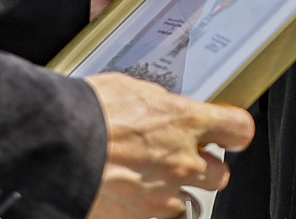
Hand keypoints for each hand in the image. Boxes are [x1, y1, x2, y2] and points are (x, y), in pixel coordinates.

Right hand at [85, 74, 253, 218]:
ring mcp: (163, 195)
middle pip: (220, 173)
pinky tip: (130, 195)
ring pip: (188, 201)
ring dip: (173, 191)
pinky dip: (147, 210)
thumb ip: (158, 104)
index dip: (234, 131)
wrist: (57, 147)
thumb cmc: (87, 113)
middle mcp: (181, 161)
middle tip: (182, 158)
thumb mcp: (130, 90)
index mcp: (183, 121)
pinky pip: (157, 218)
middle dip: (204, 166)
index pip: (238, 128)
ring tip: (147, 179)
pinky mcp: (141, 218)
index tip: (228, 132)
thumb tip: (163, 108)